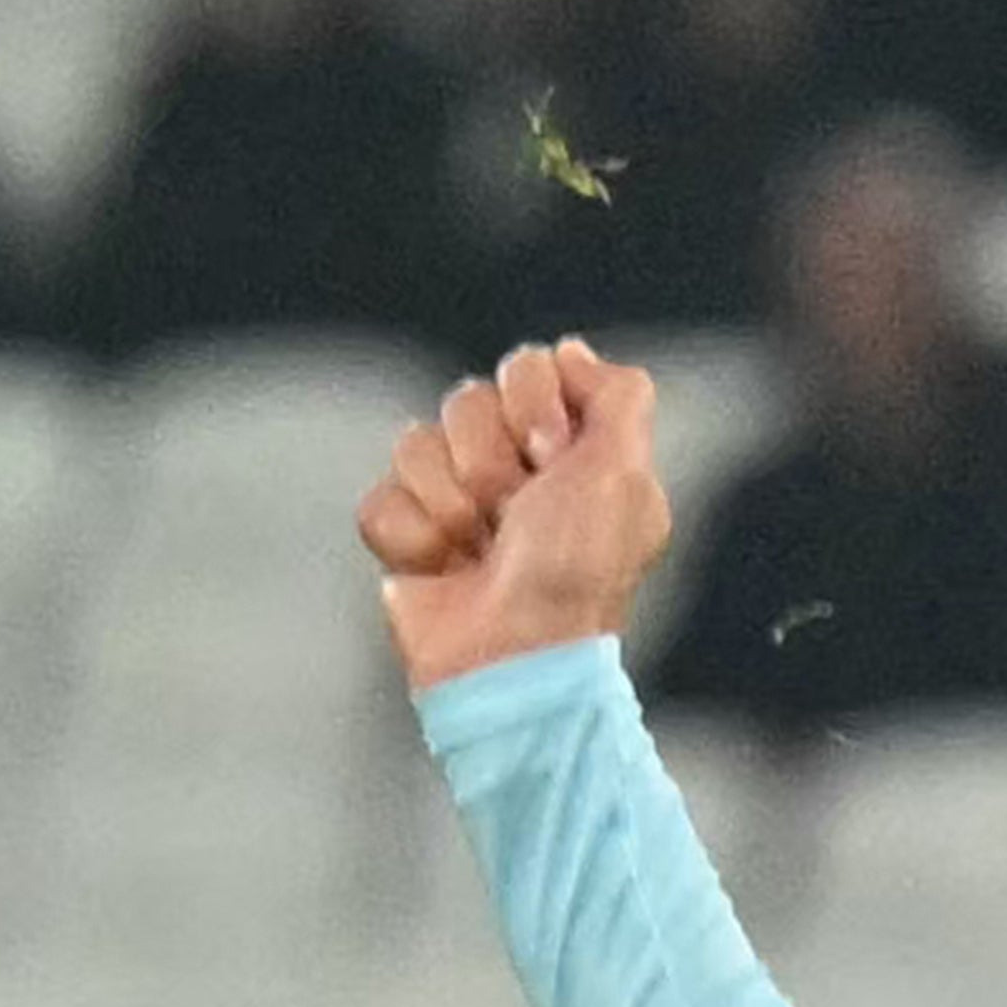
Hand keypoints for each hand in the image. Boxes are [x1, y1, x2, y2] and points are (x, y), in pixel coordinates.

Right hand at [358, 338, 676, 689]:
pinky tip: (444, 569)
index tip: (553, 456)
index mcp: (576, 456)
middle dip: (491, 458)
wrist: (513, 653)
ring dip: (453, 501)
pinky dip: (414, 537)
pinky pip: (381, 498)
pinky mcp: (408, 537)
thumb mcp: (624, 476)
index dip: (534, 405)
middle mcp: (518, 472)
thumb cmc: (574, 572)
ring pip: (416, 441)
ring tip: (482, 550)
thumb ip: (618, 398)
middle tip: (517, 514)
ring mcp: (457, 503)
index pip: (530, 369)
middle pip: (469, 398)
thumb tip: (573, 353)